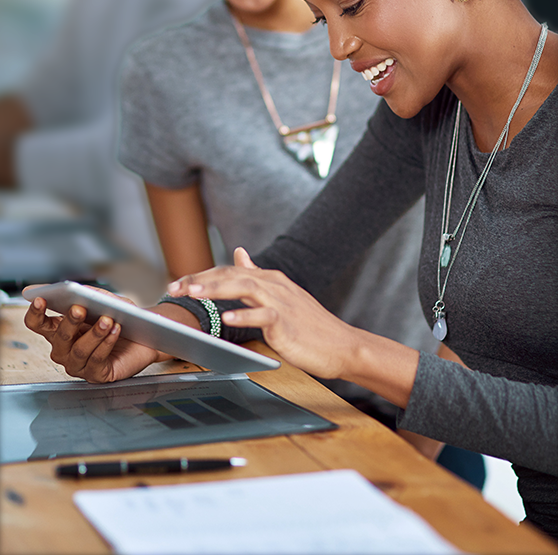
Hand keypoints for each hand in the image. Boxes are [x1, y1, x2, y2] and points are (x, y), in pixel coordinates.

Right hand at [24, 288, 158, 382]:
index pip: (38, 324)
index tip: (41, 300)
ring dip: (94, 333)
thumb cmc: (122, 317)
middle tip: (80, 308)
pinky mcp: (95, 375)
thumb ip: (86, 293)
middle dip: (70, 321)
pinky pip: (96, 360)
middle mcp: (65, 350)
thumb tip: (68, 286)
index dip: (36, 313)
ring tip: (107, 320)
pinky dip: (106, 344)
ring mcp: (78, 364)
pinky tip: (115, 331)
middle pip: (59, 337)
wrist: (146, 334)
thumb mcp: (105, 300)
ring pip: (79, 350)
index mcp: (61, 329)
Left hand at [167, 247, 356, 378]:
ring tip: (193, 293)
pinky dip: (245, 316)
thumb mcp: (280, 295)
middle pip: (231, 275)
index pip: (229, 272)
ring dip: (216, 290)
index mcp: (269, 280)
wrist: (341, 345)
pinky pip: (264, 316)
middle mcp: (274, 285)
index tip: (177, 283)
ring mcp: (281, 302)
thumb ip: (256, 276)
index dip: (201, 276)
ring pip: (244, 288)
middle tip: (174, 286)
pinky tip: (228, 318)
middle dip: (200, 279)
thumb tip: (238, 254)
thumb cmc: (309, 326)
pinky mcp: (287, 322)